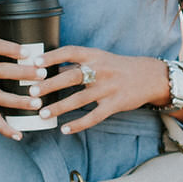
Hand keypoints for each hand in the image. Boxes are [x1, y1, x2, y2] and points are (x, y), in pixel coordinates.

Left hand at [39, 46, 169, 137]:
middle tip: (32, 93)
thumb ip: (77, 63)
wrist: (150, 76)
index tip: (34, 62)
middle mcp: (101, 70)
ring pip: (80, 99)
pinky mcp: (115, 104)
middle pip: (72, 76)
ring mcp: (108, 88)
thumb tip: (50, 67)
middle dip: (50, 85)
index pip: (69, 52)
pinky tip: (65, 129)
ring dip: (60, 107)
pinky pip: (94, 116)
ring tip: (43, 114)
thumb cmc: (118, 67)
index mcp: (94, 55)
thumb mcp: (99, 58)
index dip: (52, 56)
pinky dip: (79, 124)